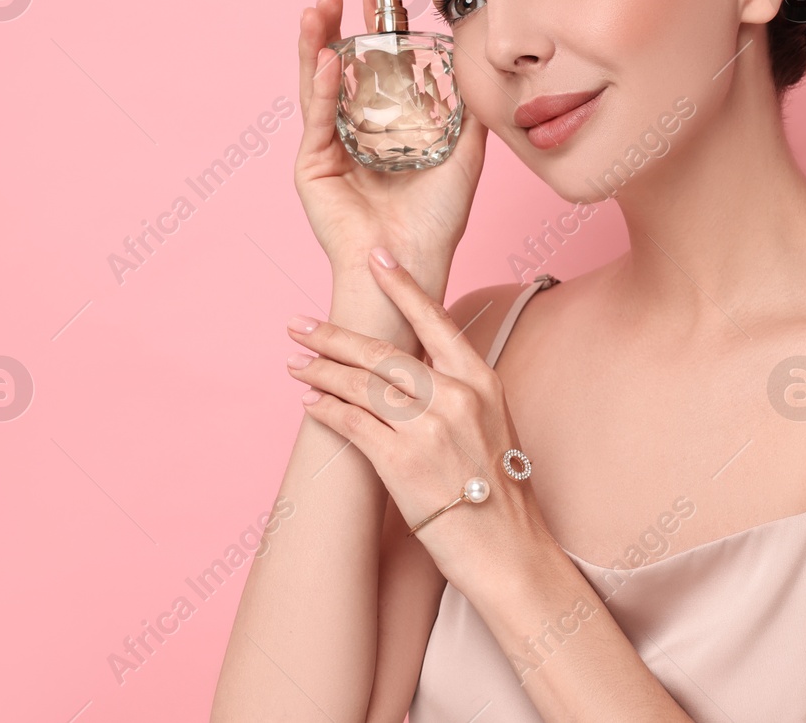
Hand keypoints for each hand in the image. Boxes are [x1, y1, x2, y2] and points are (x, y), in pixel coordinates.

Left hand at [284, 246, 546, 581]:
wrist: (509, 548)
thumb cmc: (500, 490)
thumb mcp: (493, 422)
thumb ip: (457, 389)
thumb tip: (413, 366)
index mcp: (481, 380)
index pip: (434, 319)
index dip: (402, 285)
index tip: (376, 256)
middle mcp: (455, 396)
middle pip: (382, 352)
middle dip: (333, 335)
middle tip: (298, 323)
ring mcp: (428, 429)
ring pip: (360, 386)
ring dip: (321, 372)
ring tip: (295, 363)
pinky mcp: (402, 464)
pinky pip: (352, 426)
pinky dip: (326, 411)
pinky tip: (310, 403)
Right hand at [294, 0, 488, 291]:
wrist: (413, 265)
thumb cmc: (436, 223)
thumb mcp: (462, 157)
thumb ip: (466, 116)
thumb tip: (476, 73)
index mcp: (383, 126)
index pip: (375, 66)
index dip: (377, 30)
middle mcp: (352, 132)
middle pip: (341, 66)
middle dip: (339, 25)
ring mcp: (328, 147)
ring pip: (318, 84)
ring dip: (315, 43)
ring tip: (317, 7)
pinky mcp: (312, 167)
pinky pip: (317, 118)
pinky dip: (320, 86)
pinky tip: (325, 57)